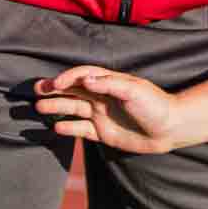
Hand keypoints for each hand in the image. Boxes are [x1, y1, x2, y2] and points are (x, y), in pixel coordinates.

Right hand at [33, 67, 179, 153]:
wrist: (170, 129)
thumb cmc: (155, 105)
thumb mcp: (134, 90)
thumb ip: (109, 84)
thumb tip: (85, 80)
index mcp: (109, 82)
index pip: (82, 76)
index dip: (68, 78)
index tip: (55, 84)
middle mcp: (102, 96)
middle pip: (73, 91)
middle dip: (54, 89)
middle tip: (37, 89)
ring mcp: (101, 114)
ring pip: (73, 108)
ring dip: (56, 106)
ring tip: (38, 107)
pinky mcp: (103, 133)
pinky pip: (81, 129)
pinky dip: (68, 128)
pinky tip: (56, 127)